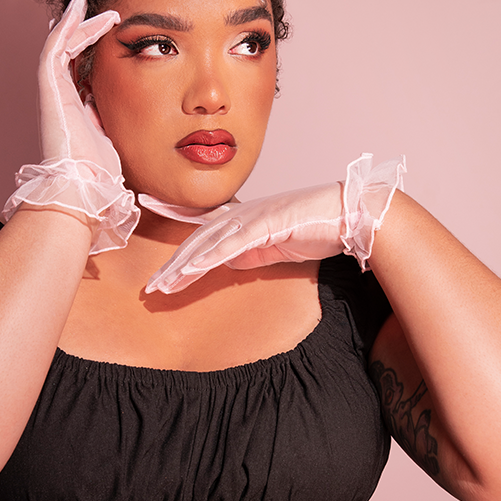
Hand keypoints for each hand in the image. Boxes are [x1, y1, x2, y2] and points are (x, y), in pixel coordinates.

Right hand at [3, 0, 139, 252]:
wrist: (83, 189)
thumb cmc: (101, 176)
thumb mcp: (115, 142)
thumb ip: (118, 125)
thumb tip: (140, 119)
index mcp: (76, 110)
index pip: (78, 69)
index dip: (88, 46)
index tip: (107, 27)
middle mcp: (62, 99)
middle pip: (67, 53)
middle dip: (81, 27)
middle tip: (99, 8)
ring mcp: (54, 94)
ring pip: (58, 45)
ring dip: (74, 21)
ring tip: (87, 0)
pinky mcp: (51, 91)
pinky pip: (55, 49)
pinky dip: (66, 27)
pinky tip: (79, 8)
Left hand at [144, 183, 344, 293]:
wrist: (349, 214)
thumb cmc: (316, 228)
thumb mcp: (274, 246)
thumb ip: (249, 253)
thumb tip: (224, 263)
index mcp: (243, 217)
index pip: (202, 226)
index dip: (175, 227)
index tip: (151, 223)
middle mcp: (242, 213)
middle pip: (198, 240)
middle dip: (173, 265)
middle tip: (151, 287)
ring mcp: (252, 216)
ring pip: (208, 243)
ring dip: (184, 266)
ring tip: (164, 286)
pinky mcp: (266, 224)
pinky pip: (232, 244)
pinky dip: (210, 257)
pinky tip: (192, 269)